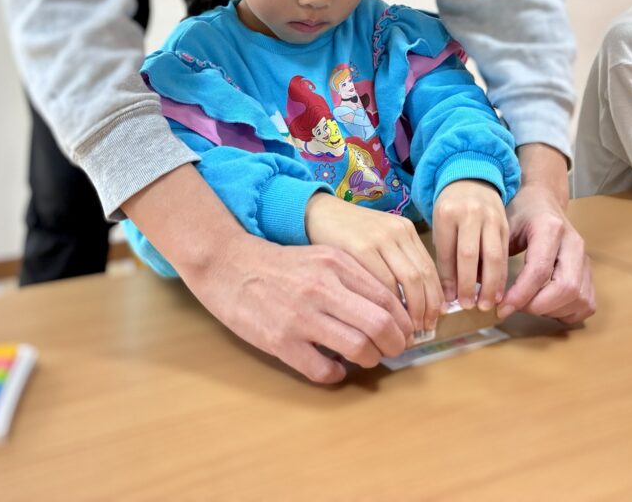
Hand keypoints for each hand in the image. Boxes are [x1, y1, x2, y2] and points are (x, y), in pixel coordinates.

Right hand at [123, 166, 412, 383]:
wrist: (227, 264)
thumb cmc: (278, 263)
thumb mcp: (321, 256)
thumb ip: (353, 276)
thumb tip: (388, 309)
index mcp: (336, 264)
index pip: (387, 298)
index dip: (403, 322)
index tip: (404, 332)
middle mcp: (323, 288)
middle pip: (379, 325)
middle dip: (395, 344)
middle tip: (393, 351)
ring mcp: (301, 316)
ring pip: (358, 348)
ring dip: (370, 360)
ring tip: (365, 359)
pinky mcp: (281, 341)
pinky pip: (323, 370)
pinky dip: (336, 375)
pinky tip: (333, 369)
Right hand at [305, 193, 442, 333]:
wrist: (316, 214)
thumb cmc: (346, 235)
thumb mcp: (377, 242)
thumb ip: (395, 263)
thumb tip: (417, 304)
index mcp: (405, 230)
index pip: (430, 269)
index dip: (435, 299)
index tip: (433, 321)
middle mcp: (397, 231)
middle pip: (424, 276)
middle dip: (427, 308)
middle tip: (422, 331)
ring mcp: (380, 238)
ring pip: (410, 280)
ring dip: (412, 310)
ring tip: (406, 330)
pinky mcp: (361, 247)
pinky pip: (384, 282)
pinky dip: (389, 305)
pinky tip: (385, 319)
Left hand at [432, 180, 508, 311]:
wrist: (472, 177)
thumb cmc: (451, 209)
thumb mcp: (440, 225)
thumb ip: (445, 256)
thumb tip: (450, 294)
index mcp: (447, 214)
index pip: (447, 252)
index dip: (449, 279)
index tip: (450, 300)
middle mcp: (470, 214)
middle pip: (470, 254)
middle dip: (470, 284)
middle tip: (469, 306)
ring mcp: (490, 217)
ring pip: (492, 255)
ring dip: (492, 284)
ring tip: (488, 304)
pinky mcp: (506, 223)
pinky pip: (504, 252)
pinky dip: (502, 273)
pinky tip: (500, 290)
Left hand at [499, 145, 595, 324]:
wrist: (543, 201)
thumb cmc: (520, 214)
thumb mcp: (502, 226)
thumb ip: (493, 256)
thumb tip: (477, 289)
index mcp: (550, 228)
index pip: (539, 270)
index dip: (520, 295)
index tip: (500, 307)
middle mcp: (574, 243)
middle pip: (567, 287)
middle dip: (538, 306)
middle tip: (515, 308)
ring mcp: (586, 258)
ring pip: (580, 298)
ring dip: (552, 311)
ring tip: (529, 306)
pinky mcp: (590, 272)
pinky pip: (587, 303)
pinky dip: (568, 313)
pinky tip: (547, 307)